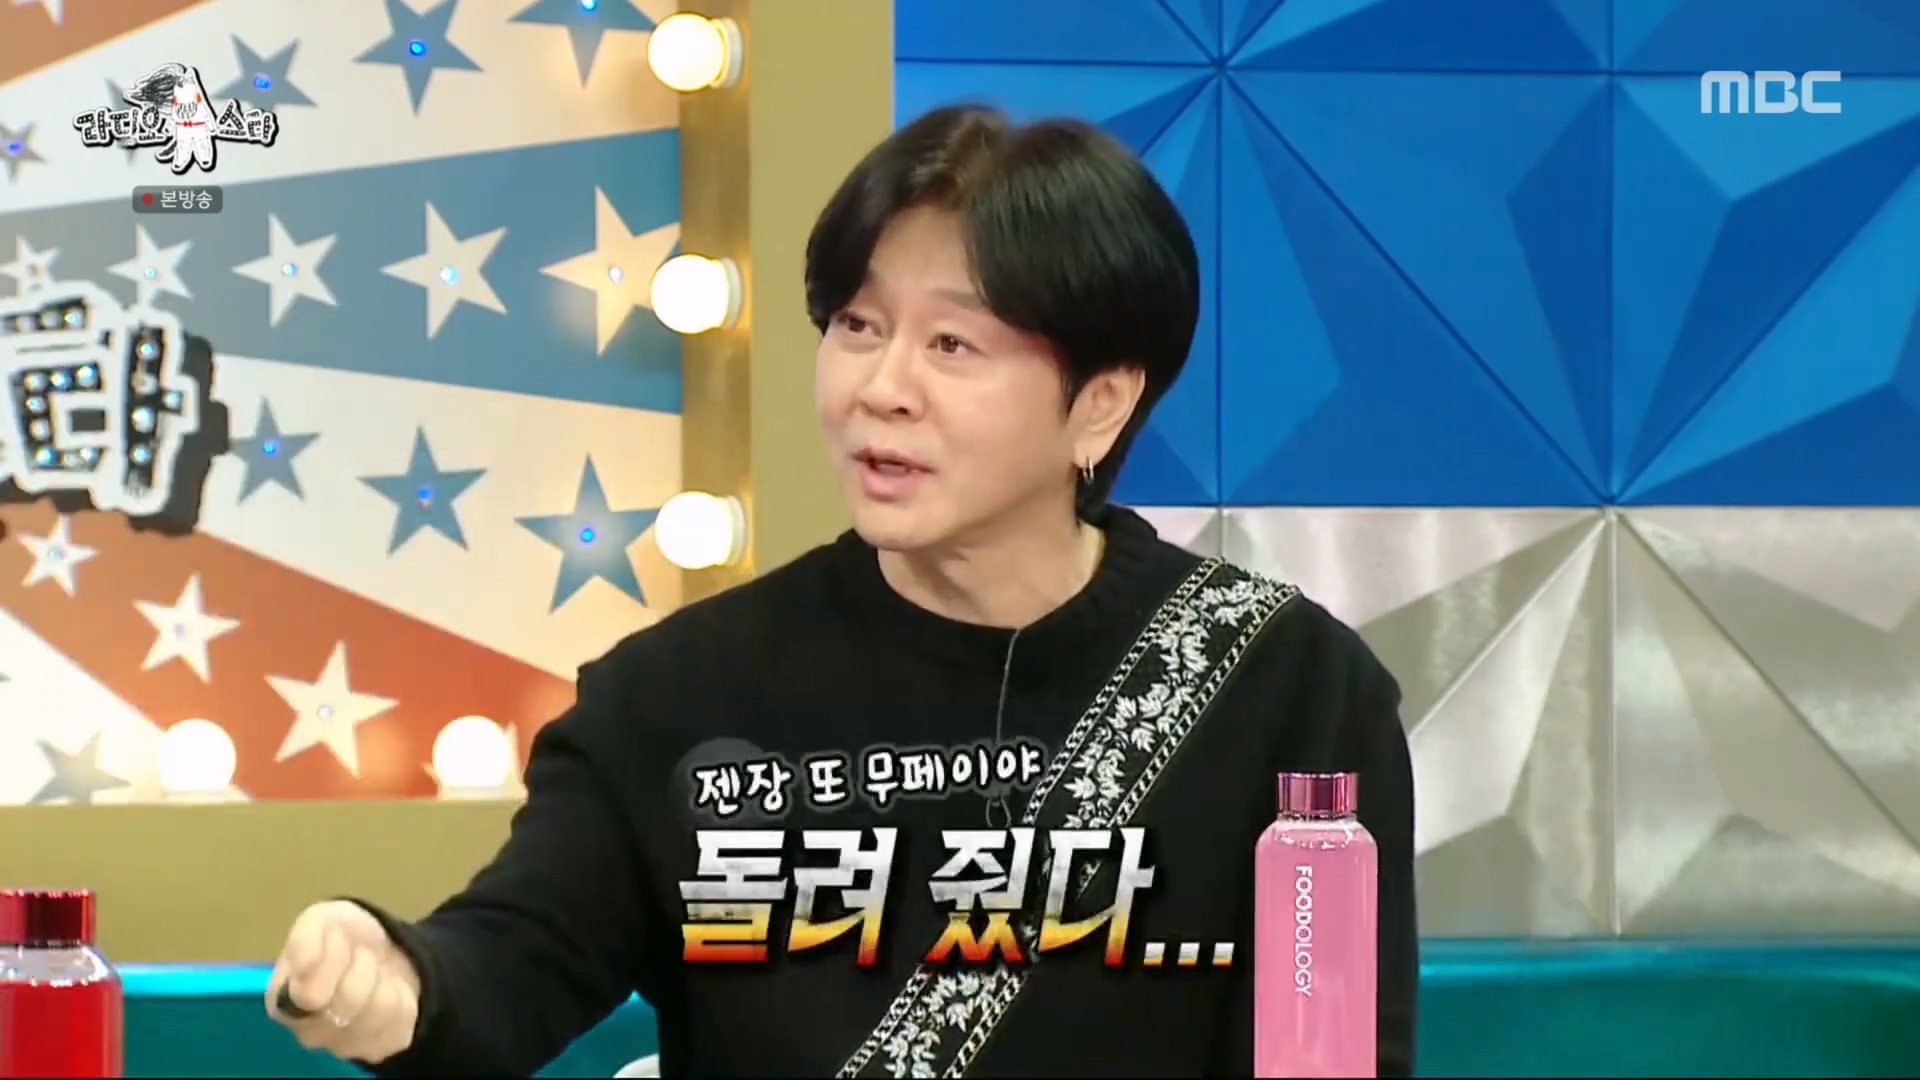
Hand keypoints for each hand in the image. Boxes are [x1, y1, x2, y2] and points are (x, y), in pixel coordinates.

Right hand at [266, 901, 421, 1063]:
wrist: (379, 948)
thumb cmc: (341, 936)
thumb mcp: (320, 920)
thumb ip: (306, 938)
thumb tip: (304, 965)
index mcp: (283, 1002)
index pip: (310, 994)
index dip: (333, 962)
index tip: (339, 941)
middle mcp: (308, 1033)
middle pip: (349, 1002)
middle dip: (362, 966)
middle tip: (360, 955)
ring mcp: (343, 1046)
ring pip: (379, 1012)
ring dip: (384, 980)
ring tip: (374, 972)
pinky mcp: (377, 1048)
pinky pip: (400, 1024)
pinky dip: (402, 998)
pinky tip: (388, 990)